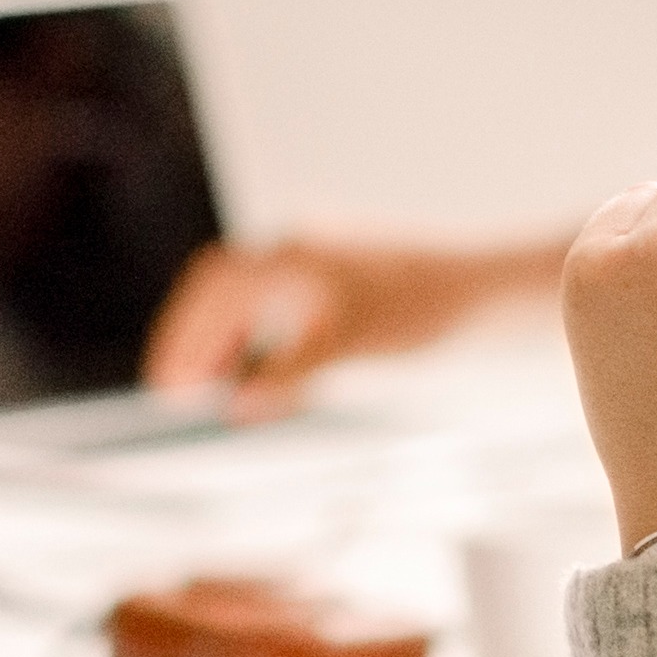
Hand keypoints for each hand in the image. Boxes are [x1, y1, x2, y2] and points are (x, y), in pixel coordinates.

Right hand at [140, 235, 557, 419]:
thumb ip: (289, 374)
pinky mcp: (348, 284)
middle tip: (177, 396)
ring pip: (256, 300)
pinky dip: (263, 341)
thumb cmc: (425, 312)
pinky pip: (286, 307)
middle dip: (197, 341)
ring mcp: (325, 263)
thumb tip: (236, 408)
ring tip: (213, 392)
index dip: (181, 333)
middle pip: (225, 290)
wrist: (492, 292)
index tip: (164, 384)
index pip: (213, 285)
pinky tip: (266, 376)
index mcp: (293, 252)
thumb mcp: (348, 344)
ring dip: (228, 343)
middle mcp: (302, 248)